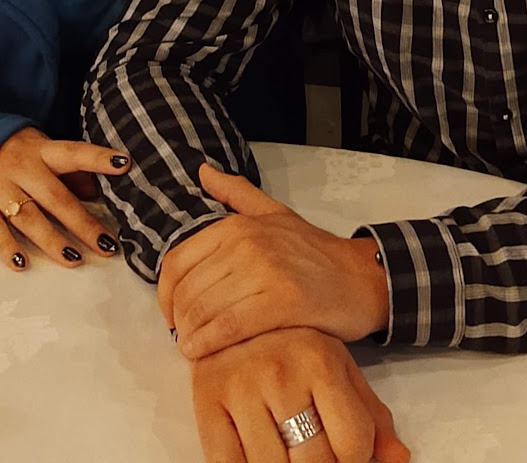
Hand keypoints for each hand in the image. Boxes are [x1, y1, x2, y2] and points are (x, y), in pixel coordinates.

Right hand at [0, 126, 128, 269]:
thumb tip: (97, 193)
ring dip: (52, 241)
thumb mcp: (39, 148)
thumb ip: (67, 169)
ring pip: (29, 217)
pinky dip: (6, 248)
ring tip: (75, 260)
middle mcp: (21, 168)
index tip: (125, 164)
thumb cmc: (11, 151)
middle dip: (83, 223)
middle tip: (108, 245)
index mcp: (41, 151)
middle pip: (56, 197)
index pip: (74, 152)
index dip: (98, 158)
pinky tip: (22, 264)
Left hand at [159, 164, 389, 359]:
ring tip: (193, 349)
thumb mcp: (275, 212)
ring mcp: (266, 272)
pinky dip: (209, 345)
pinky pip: (229, 328)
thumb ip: (236, 193)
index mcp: (239, 225)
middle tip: (184, 336)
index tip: (170, 314)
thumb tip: (202, 171)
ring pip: (205, 311)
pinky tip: (204, 354)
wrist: (361, 277)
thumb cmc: (314, 251)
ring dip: (190, 337)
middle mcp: (248, 244)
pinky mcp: (282, 302)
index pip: (178, 262)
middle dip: (179, 320)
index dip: (165, 294)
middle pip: (189, 290)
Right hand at [191, 327, 408, 462]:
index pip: (353, 444)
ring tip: (289, 454)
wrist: (235, 311)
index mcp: (321, 361)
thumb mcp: (339, 370)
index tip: (347, 457)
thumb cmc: (295, 348)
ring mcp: (240, 388)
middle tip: (315, 457)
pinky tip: (259, 458)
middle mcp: (281, 372)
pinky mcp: (206, 402)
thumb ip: (370, 415)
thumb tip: (399, 460)